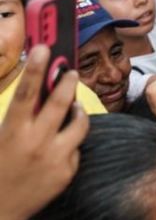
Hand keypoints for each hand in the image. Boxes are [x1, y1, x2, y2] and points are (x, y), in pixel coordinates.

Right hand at [0, 46, 87, 219]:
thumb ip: (15, 115)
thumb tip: (34, 90)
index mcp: (11, 132)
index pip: (27, 92)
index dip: (36, 68)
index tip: (45, 48)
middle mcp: (36, 143)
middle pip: (61, 103)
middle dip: (68, 83)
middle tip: (71, 72)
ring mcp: (55, 158)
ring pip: (79, 124)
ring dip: (77, 111)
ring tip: (73, 106)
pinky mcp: (68, 172)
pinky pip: (75, 148)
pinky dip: (70, 141)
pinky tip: (59, 143)